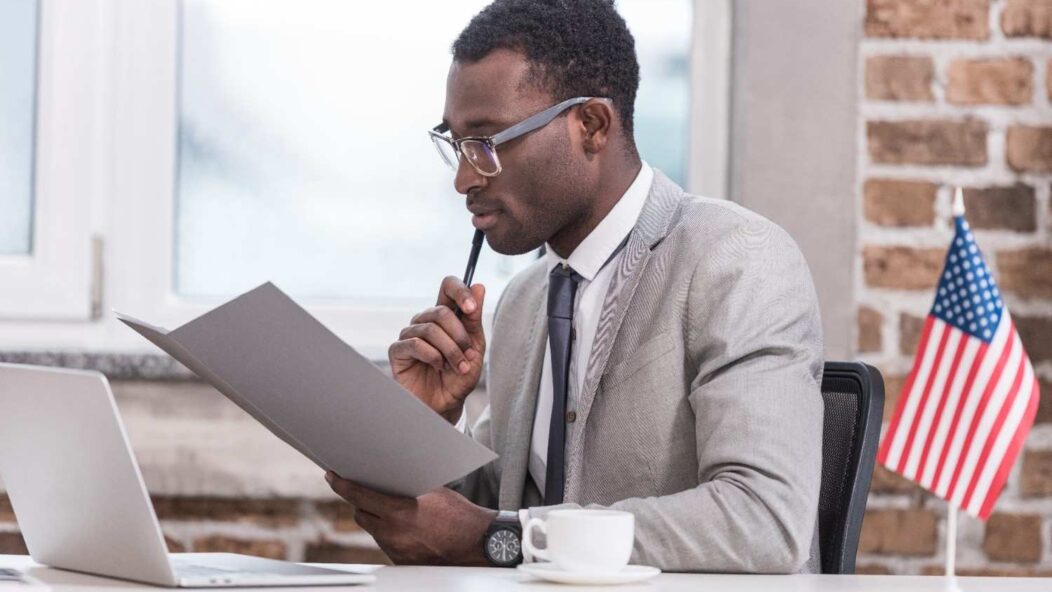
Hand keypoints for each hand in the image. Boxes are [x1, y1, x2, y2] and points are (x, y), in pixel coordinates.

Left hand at [325, 471, 496, 565]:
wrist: (479, 543)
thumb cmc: (460, 515)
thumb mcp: (432, 492)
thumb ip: (406, 488)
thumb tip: (389, 481)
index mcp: (398, 512)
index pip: (359, 496)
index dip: (342, 485)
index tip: (332, 476)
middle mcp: (392, 534)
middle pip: (361, 515)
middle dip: (360, 502)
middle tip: (361, 490)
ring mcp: (396, 551)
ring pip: (374, 531)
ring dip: (376, 519)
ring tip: (389, 509)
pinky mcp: (402, 563)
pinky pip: (387, 544)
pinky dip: (390, 534)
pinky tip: (404, 527)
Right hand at [389, 277, 485, 422]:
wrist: (446, 405)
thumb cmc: (459, 376)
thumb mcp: (474, 347)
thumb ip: (474, 319)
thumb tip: (478, 286)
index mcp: (445, 316)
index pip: (448, 286)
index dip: (460, 291)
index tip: (472, 308)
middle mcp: (425, 321)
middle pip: (441, 311)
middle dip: (460, 335)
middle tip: (468, 355)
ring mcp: (409, 334)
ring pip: (430, 328)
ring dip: (450, 350)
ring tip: (458, 367)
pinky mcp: (398, 350)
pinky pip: (415, 343)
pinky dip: (433, 356)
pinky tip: (438, 367)